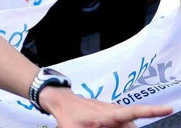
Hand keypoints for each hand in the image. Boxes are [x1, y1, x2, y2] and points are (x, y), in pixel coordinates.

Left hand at [42, 86, 171, 126]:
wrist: (61, 101)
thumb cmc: (68, 116)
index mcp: (107, 115)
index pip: (133, 112)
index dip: (151, 111)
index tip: (167, 108)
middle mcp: (114, 111)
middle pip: (132, 126)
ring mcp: (113, 111)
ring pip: (127, 126)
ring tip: (96, 126)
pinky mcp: (111, 115)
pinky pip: (121, 125)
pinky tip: (99, 127)